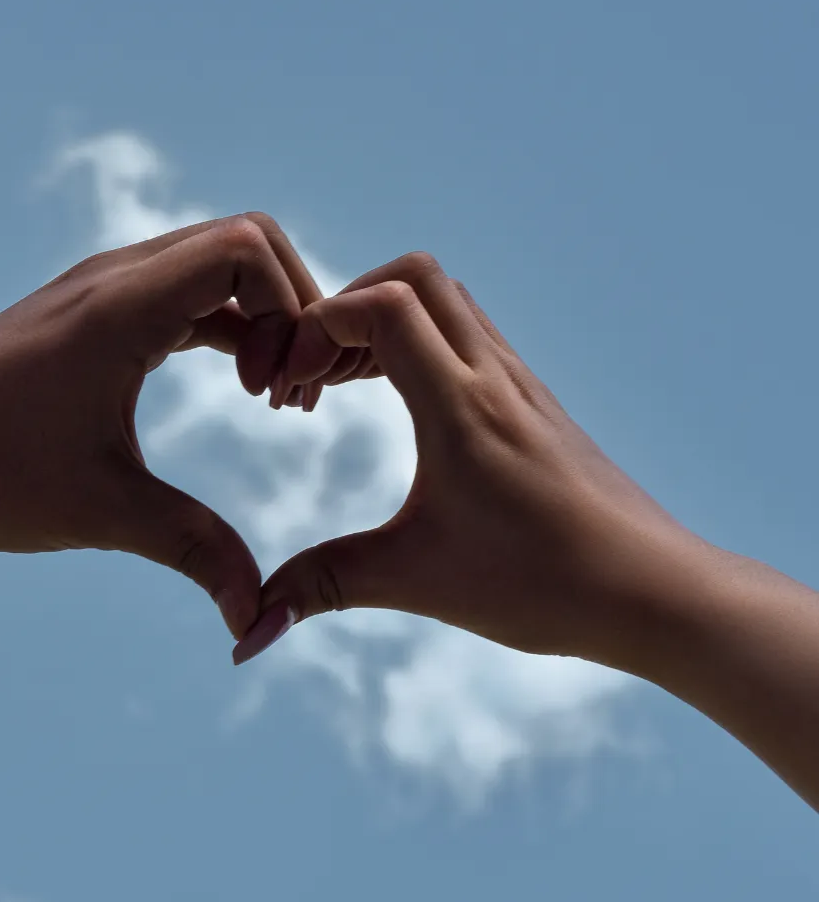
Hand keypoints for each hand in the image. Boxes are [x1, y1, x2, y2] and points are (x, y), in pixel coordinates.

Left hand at [0, 214, 328, 638]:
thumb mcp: (106, 513)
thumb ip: (197, 553)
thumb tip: (256, 623)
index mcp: (119, 308)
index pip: (245, 246)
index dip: (291, 308)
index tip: (276, 392)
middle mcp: (114, 278)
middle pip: (246, 241)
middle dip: (290, 308)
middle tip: (287, 392)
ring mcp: (103, 288)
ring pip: (217, 262)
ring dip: (261, 316)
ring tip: (267, 394)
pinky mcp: (96, 311)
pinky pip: (187, 292)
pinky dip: (229, 324)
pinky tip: (237, 384)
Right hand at [239, 252, 709, 666]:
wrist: (650, 590)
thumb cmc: (542, 583)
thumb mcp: (415, 580)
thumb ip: (324, 586)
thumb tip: (251, 624)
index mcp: (460, 405)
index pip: (383, 305)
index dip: (319, 326)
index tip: (289, 384)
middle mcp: (494, 376)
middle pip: (415, 277)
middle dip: (346, 306)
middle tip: (313, 372)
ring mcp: (520, 384)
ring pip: (447, 302)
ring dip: (385, 322)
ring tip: (343, 386)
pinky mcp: (533, 404)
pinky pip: (470, 338)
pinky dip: (422, 346)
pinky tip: (402, 405)